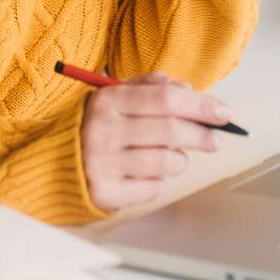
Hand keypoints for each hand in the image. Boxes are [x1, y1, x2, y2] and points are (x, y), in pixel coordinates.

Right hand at [80, 72, 231, 211]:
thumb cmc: (97, 125)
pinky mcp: (104, 193)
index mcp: (108, 100)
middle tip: (216, 140)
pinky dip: (159, 180)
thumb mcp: (116, 95)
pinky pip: (153, 187)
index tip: (224, 112)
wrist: (55, 161)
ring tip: (175, 157)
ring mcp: (102, 163)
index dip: (201, 105)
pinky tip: (148, 173)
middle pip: (171, 130)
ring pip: (167, 161)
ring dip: (181, 159)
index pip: (166, 99)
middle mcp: (103, 130)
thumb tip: (189, 90)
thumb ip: (151, 86)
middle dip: (202, 135)